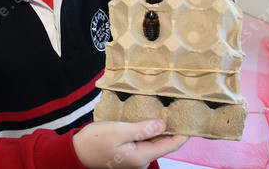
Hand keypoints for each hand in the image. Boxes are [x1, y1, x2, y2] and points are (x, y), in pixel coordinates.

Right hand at [72, 119, 187, 168]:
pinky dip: (146, 129)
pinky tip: (145, 117)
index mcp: (142, 156)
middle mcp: (141, 159)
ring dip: (157, 127)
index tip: (192, 118)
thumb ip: (142, 129)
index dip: (183, 132)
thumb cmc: (95, 141)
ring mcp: (134, 157)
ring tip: (164, 108)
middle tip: (178, 107)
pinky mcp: (128, 152)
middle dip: (170, 127)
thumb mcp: (118, 131)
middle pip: (163, 143)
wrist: (76, 152)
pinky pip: (142, 140)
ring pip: (152, 141)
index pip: (171, 145)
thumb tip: (163, 125)